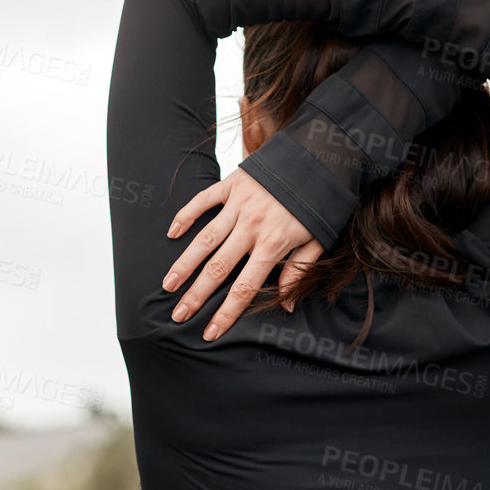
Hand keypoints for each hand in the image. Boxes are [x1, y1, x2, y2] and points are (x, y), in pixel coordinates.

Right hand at [161, 168, 320, 340]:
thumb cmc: (320, 204)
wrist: (322, 158)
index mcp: (274, 244)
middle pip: (218, 268)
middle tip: (178, 315)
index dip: (226, 312)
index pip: (244, 287)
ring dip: (184, 263)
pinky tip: (172, 233)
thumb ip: (297, 271)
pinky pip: (203, 201)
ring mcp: (239, 204)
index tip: (210, 332)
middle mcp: (252, 226)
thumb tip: (286, 306)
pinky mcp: (232, 184)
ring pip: (205, 238)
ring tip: (168, 284)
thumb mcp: (317, 240)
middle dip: (196, 294)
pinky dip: (186, 216)